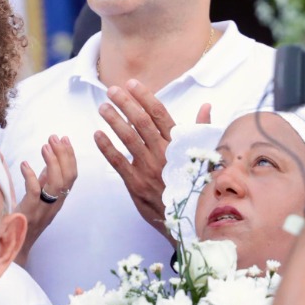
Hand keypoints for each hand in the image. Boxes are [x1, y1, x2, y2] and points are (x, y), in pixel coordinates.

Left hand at [16, 135, 76, 263]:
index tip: (64, 139)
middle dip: (63, 154)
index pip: (72, 175)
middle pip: (68, 177)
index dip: (71, 156)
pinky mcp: (30, 212)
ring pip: (56, 183)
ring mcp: (44, 209)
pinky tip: (25, 164)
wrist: (17, 244)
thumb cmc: (27, 219)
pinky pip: (35, 192)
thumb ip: (45, 181)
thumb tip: (49, 160)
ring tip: (44, 146)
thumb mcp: (40, 197)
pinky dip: (31, 176)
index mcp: (60, 199)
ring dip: (52, 162)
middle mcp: (55, 204)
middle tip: (54, 138)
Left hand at [95, 82, 197, 235]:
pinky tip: (98, 135)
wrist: (188, 221)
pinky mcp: (136, 184)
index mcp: (179, 145)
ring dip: (114, 120)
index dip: (144, 96)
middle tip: (112, 90)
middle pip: (141, 122)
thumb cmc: (194, 186)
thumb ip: (200, 131)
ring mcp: (149, 169)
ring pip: (128, 138)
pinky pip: (118, 162)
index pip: (160, 114)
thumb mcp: (203, 157)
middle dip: (125, 103)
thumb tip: (206, 107)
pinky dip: (107, 148)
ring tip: (103, 107)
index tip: (132, 84)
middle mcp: (163, 154)